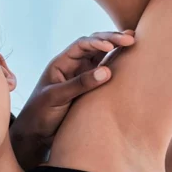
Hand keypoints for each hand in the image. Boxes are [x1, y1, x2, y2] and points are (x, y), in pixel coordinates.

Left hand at [10, 30, 134, 168]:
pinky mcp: (91, 89)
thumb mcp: (57, 97)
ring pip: (102, 57)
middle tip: (131, 39)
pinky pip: (105, 73)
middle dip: (111, 39)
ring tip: (134, 42)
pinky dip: (117, 65)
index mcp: (61, 63)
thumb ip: (79, 84)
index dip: (97, 42)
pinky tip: (130, 61)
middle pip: (94, 46)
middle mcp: (73, 66)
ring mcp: (83, 76)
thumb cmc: (40, 113)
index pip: (81, 45)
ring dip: (117, 48)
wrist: (37, 132)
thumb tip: (107, 71)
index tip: (111, 46)